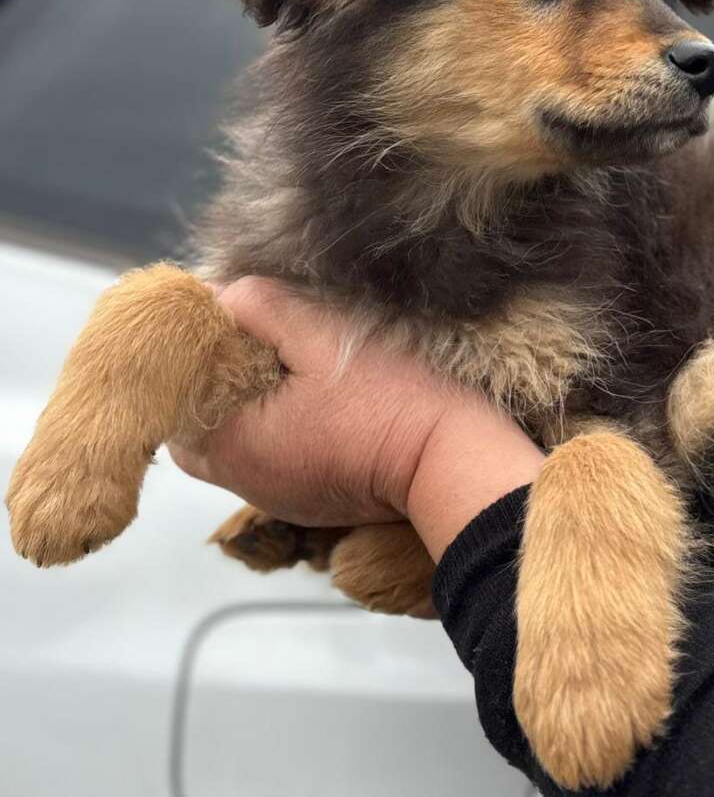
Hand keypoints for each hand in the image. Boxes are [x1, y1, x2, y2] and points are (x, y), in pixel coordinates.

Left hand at [169, 278, 542, 559]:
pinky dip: (279, 430)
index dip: (195, 356)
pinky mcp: (308, 500)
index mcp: (232, 444)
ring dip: (249, 405)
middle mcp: (243, 481)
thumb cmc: (389, 395)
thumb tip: (218, 296)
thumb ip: (258, 306)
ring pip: (235, 443)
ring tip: (291, 367)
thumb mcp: (319, 332)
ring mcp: (276, 496)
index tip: (233, 324)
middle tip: (260, 342)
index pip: (175, 397)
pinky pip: (271, 460)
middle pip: (199, 425)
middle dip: (217, 382)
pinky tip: (317, 403)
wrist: (454, 460)